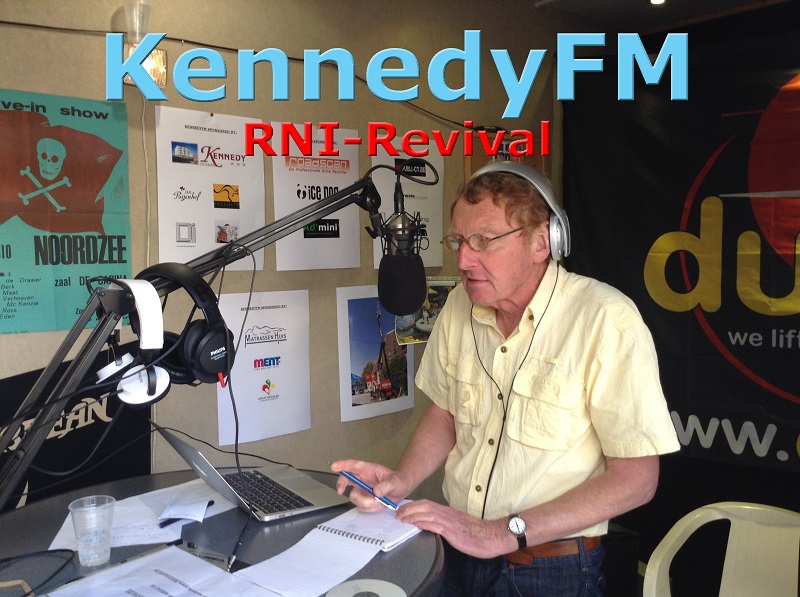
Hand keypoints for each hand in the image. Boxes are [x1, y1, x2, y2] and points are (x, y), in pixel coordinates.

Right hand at [329, 459, 409, 511]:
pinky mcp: (364, 499)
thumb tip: (376, 491)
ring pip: (353, 497)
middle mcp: (362, 479)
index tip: (334, 466)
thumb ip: (386, 486)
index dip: (342, 465)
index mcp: (368, 469)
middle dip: (341, 484)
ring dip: (365, 502)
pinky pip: (361, 506)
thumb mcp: (396, 481)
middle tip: (340, 490)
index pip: (352, 465)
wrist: (400, 490)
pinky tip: (378, 504)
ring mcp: (361, 490)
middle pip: (345, 479)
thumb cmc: (398, 481)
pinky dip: (370, 508)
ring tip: (379, 502)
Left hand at [395, 499, 509, 558]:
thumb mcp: (457, 524)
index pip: (427, 504)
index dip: (413, 506)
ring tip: (402, 519)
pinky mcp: (453, 531)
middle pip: (424, 506)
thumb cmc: (476, 533)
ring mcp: (450, 522)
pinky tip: (416, 524)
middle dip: (409, 509)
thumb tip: (431, 525)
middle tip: (397, 514)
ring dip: (412, 515)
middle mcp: (447, 514)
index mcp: (447, 511)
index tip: (402, 509)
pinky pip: (436, 525)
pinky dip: (424, 523)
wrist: (491, 536)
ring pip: (427, 513)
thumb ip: (445, 523)